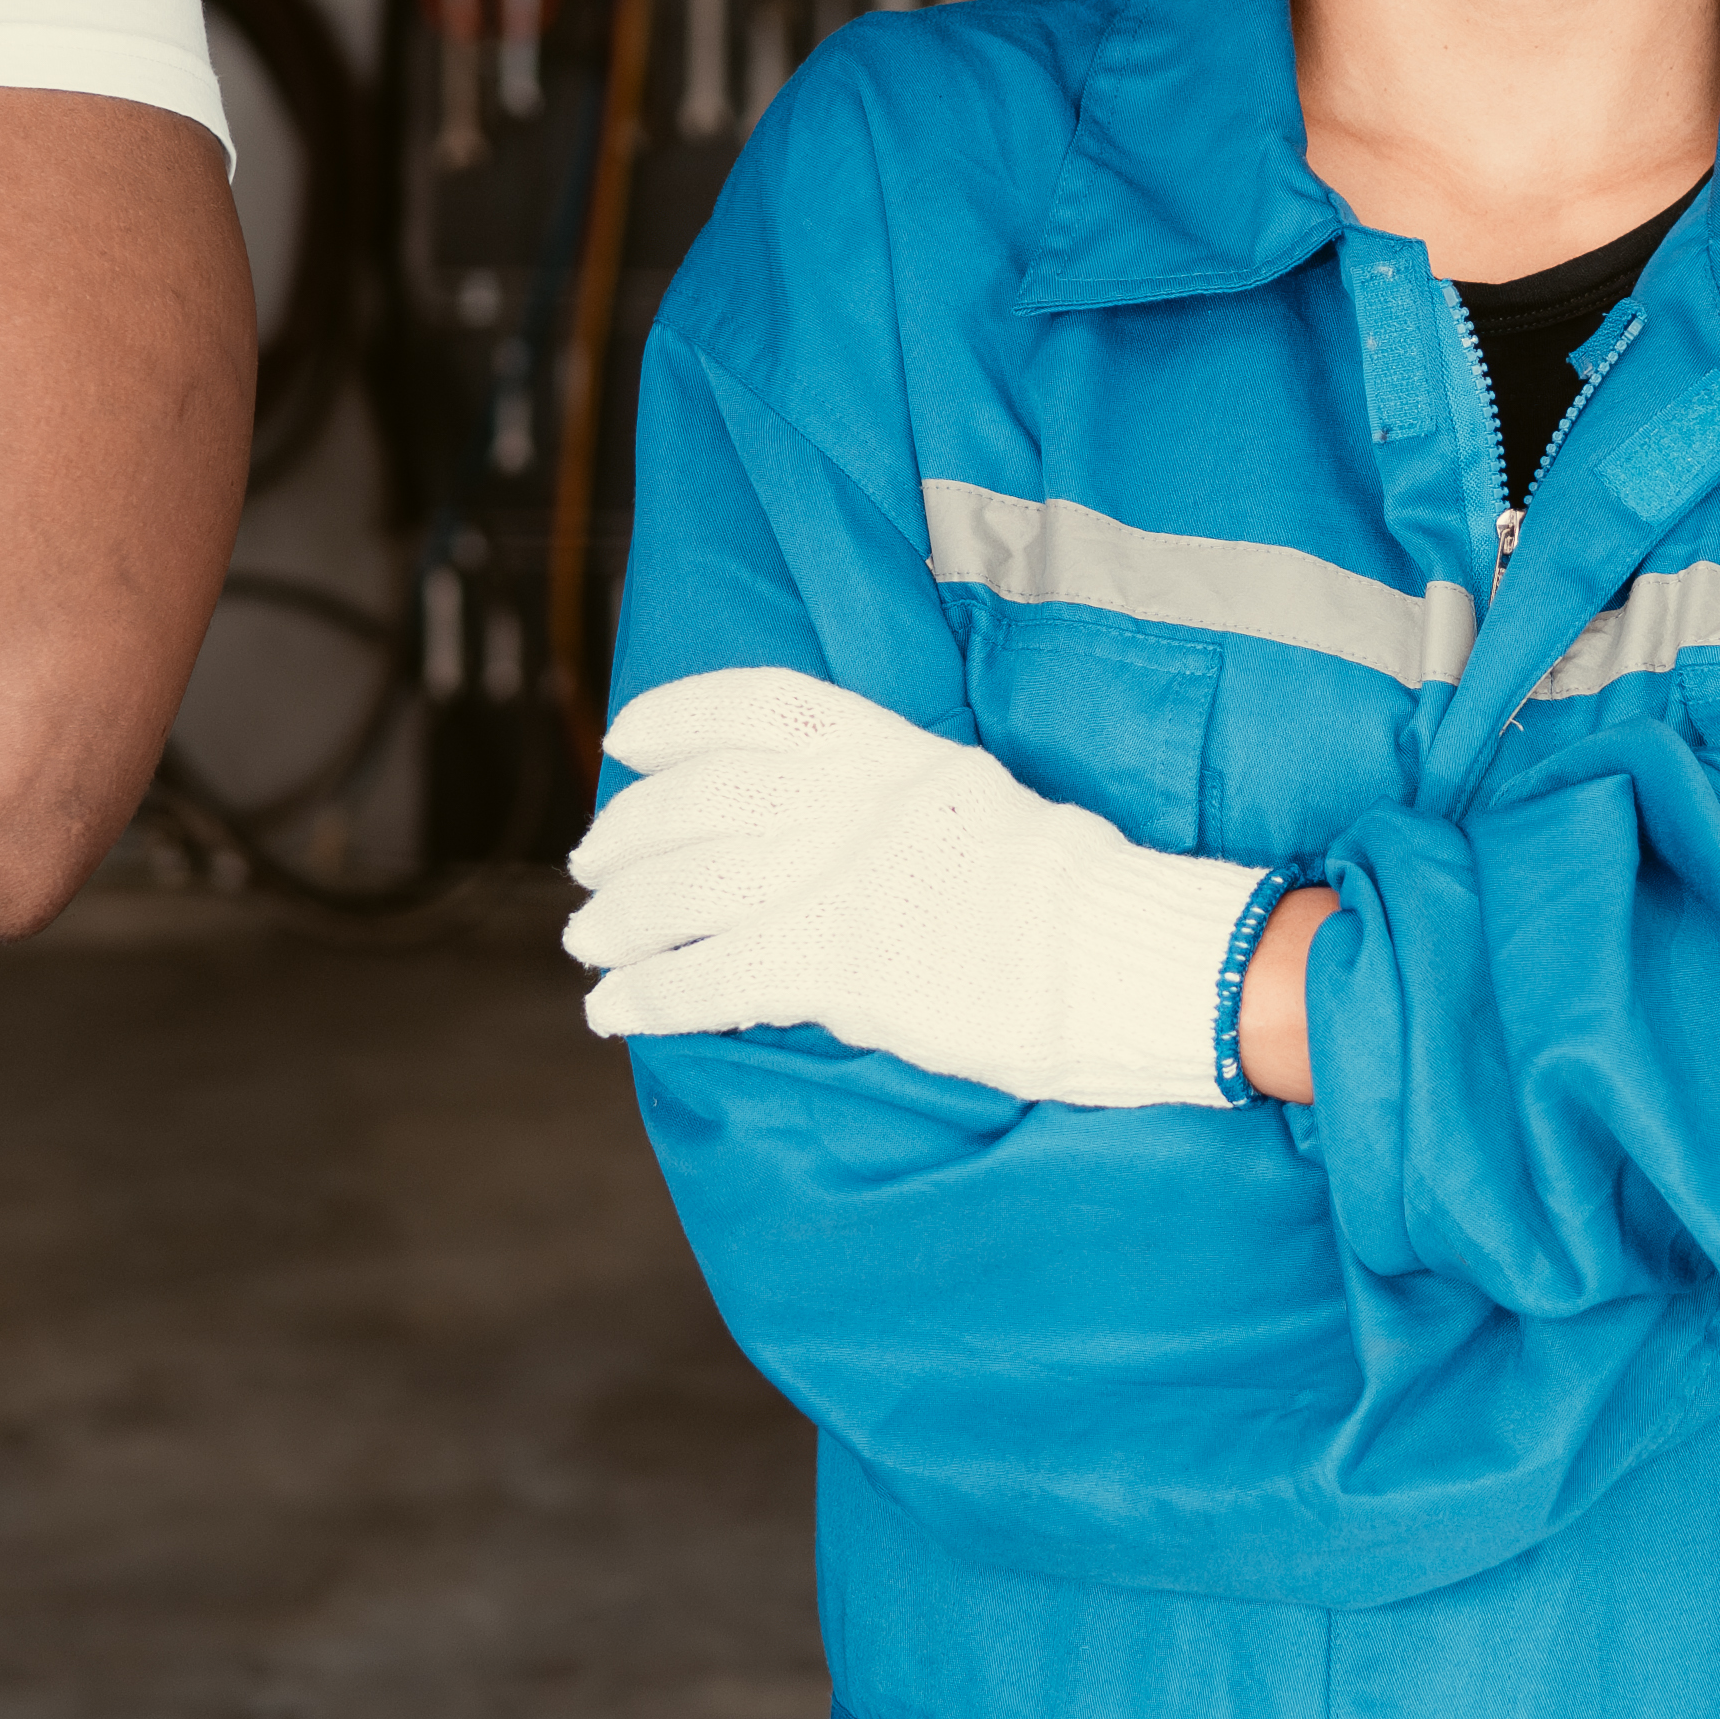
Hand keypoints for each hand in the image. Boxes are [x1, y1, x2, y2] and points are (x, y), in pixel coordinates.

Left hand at [564, 666, 1276, 1109]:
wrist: (1130, 956)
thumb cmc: (1069, 896)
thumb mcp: (972, 800)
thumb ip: (886, 801)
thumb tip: (803, 828)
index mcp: (892, 748)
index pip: (758, 704)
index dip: (678, 716)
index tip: (627, 739)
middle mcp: (854, 798)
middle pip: (699, 802)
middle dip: (629, 835)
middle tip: (590, 869)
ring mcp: (842, 877)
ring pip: (685, 891)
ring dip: (621, 921)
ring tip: (589, 943)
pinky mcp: (839, 962)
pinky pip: (708, 979)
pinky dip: (648, 997)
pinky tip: (615, 1013)